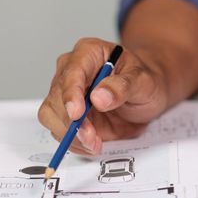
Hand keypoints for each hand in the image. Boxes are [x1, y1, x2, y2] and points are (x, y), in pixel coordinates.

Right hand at [37, 38, 168, 154]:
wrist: (146, 96)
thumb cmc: (144, 81)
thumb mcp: (143, 81)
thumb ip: (123, 87)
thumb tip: (99, 97)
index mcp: (88, 52)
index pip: (72, 72)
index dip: (71, 94)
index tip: (77, 114)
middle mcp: (71, 71)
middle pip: (57, 97)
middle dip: (72, 122)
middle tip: (91, 138)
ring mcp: (66, 93)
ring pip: (52, 115)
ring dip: (70, 135)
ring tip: (94, 144)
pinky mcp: (67, 114)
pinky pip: (60, 130)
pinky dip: (73, 142)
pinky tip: (91, 144)